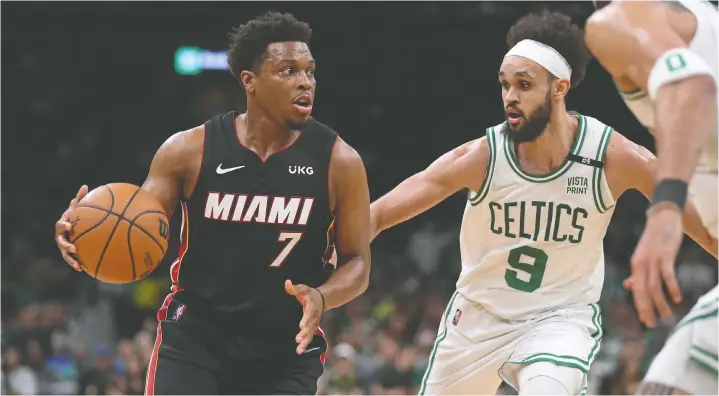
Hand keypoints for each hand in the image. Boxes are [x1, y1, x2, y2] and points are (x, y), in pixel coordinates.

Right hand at [55, 185, 88, 270]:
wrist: (75, 229)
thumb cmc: (77, 217)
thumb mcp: (79, 208)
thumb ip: (80, 199)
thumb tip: (85, 186)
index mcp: (63, 225)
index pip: (60, 225)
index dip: (63, 225)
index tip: (68, 226)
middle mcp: (61, 237)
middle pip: (60, 242)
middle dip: (66, 245)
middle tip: (73, 247)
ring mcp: (64, 247)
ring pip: (65, 255)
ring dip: (71, 260)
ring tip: (78, 265)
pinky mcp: (70, 254)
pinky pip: (73, 260)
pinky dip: (77, 264)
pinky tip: (84, 269)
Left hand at [284, 279, 322, 354]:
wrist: (320, 299)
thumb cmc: (308, 294)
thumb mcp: (302, 289)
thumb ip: (294, 287)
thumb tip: (287, 282)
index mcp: (312, 306)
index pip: (310, 313)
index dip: (306, 319)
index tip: (301, 325)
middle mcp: (314, 316)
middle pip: (311, 326)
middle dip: (305, 333)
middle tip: (298, 339)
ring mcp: (314, 323)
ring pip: (311, 334)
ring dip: (305, 341)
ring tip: (299, 349)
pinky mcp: (312, 328)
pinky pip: (309, 337)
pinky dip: (305, 344)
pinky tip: (299, 351)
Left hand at [629, 206, 683, 327]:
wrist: (662, 218)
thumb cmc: (653, 239)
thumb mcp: (642, 256)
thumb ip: (636, 272)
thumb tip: (628, 286)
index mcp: (635, 266)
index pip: (635, 290)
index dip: (639, 306)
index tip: (644, 321)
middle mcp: (641, 264)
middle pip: (642, 291)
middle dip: (646, 309)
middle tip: (652, 324)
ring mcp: (653, 259)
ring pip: (654, 285)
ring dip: (659, 302)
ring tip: (667, 315)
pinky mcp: (665, 255)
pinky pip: (667, 274)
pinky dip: (671, 287)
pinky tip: (676, 298)